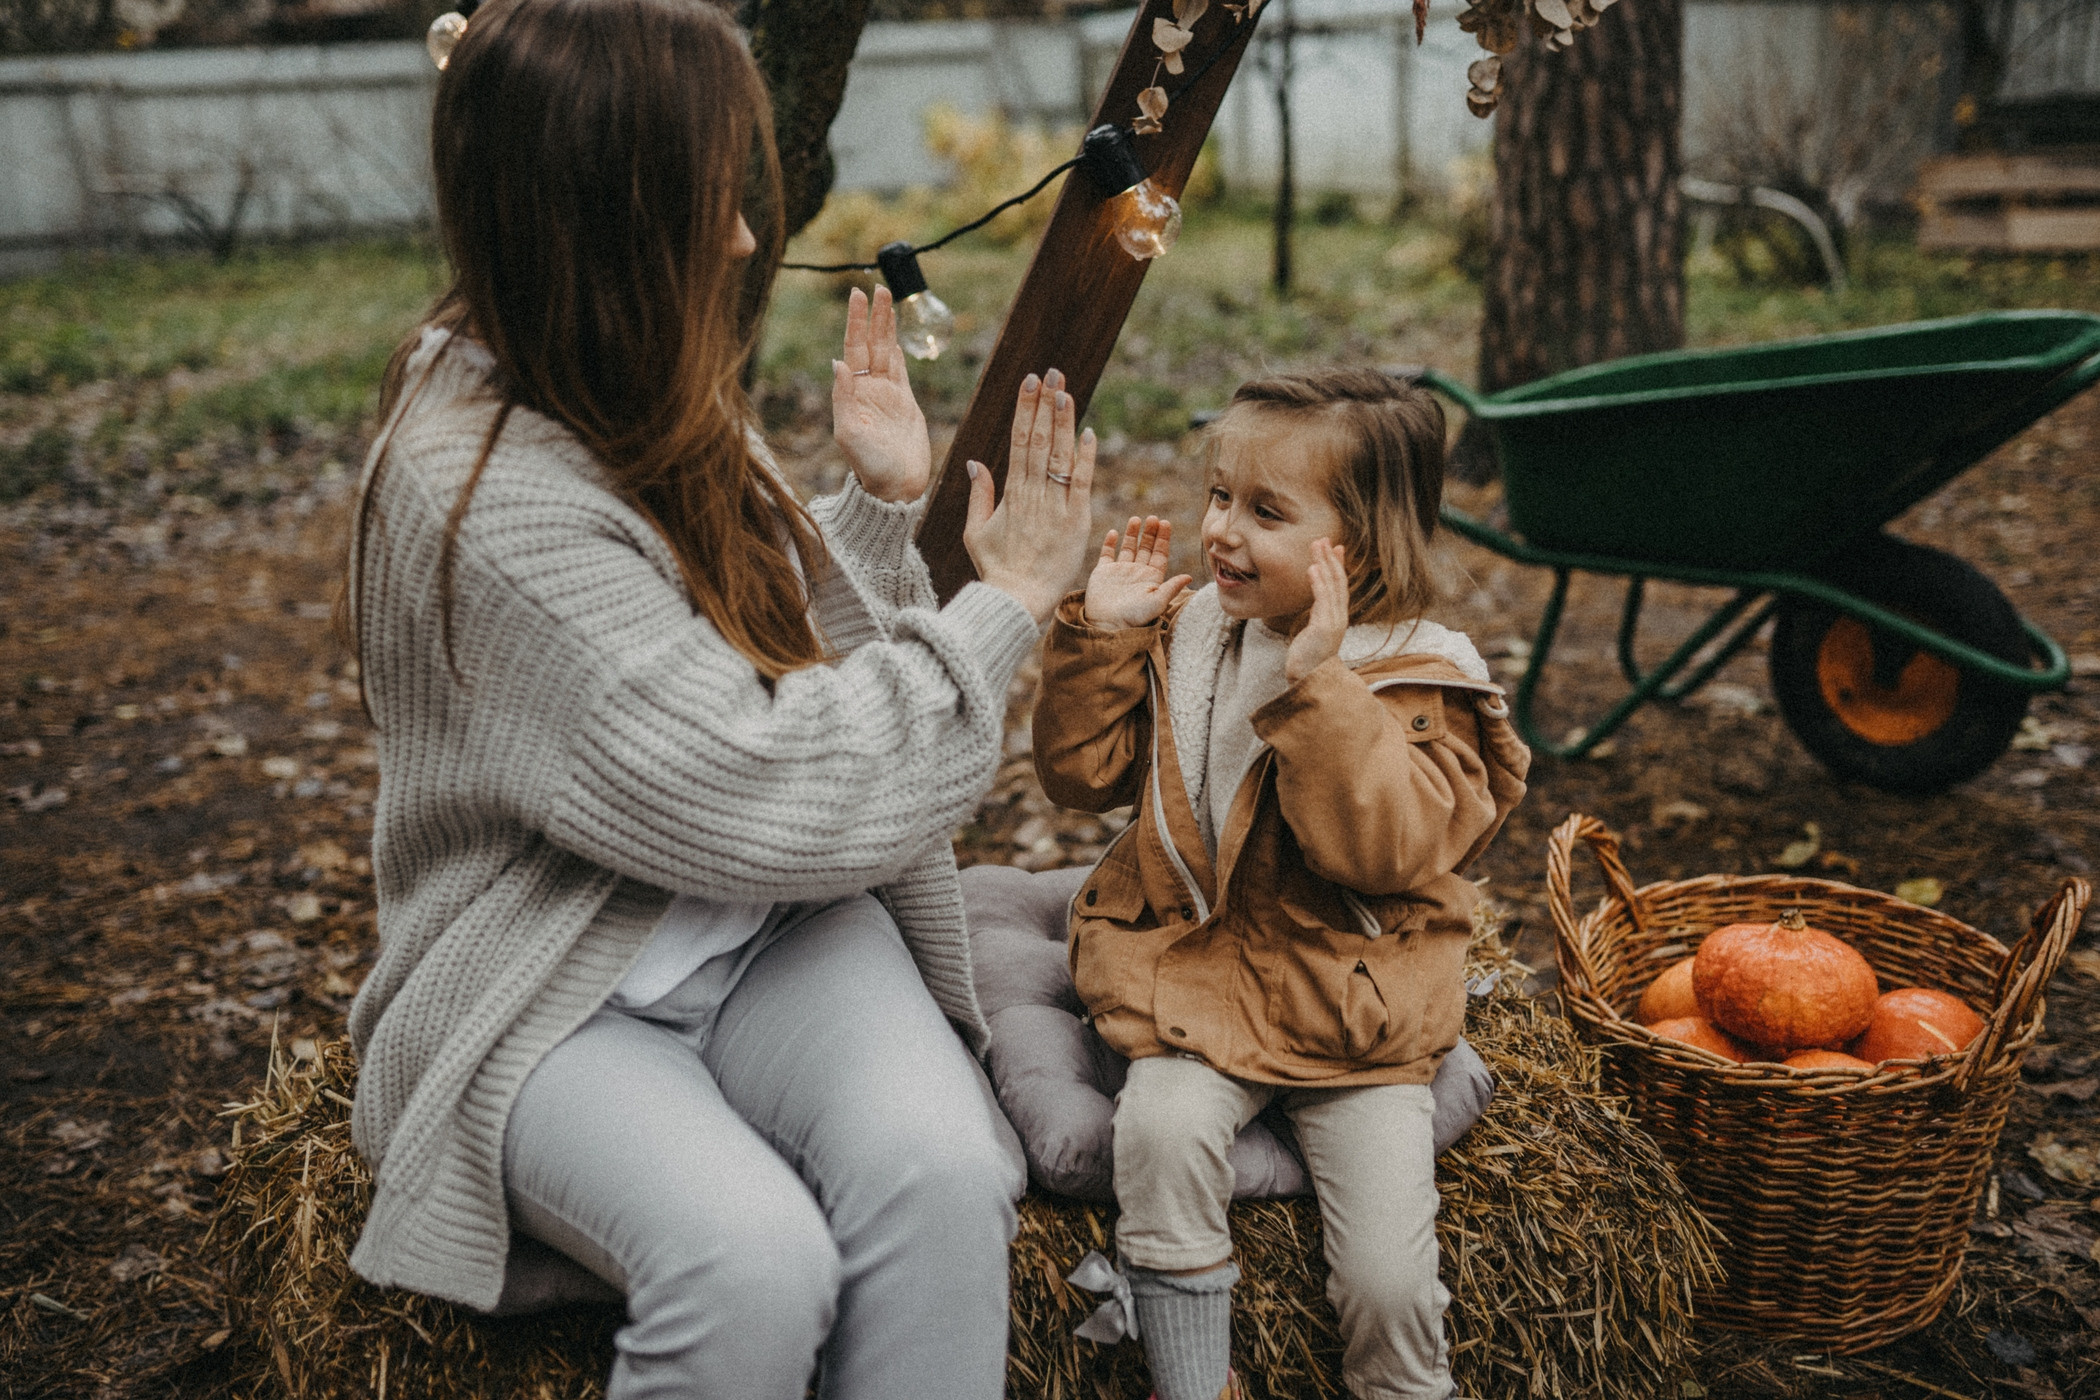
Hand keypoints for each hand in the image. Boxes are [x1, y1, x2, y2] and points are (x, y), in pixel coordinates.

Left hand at [832, 286, 930, 502]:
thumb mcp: (850, 434)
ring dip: (887, 326)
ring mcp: (887, 395)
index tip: (857, 295)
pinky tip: (894, 336)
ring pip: (887, 351)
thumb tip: (838, 363)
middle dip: (874, 315)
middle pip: (871, 343)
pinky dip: (898, 350)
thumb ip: (843, 398)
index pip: (853, 348)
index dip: (855, 321)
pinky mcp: (905, 404)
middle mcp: (868, 389)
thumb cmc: (869, 466)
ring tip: (888, 300)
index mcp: (853, 393)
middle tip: (877, 286)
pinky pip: (900, 370)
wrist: (895, 488)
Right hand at [963, 369, 1097, 623]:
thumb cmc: (996, 569)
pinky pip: (1083, 483)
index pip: (1019, 442)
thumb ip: (979, 495)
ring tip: (1066, 391)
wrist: (1018, 599)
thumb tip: (975, 462)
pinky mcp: (1077, 521)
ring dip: (1064, 422)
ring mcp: (1056, 507)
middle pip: (1040, 440)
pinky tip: (1089, 433)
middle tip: (1051, 373)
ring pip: (1061, 456)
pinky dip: (1087, 458)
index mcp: (1011, 494)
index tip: (1029, 383)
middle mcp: (1034, 494)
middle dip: (1045, 404)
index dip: (1025, 410)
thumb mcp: (976, 532)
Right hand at [1084, 516, 1190, 629]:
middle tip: (1153, 518)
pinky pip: (1107, 554)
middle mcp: (1137, 573)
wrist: (1107, 626)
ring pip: (1128, 548)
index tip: (1166, 523)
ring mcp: (1119, 572)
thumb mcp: (1156, 602)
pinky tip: (1113, 533)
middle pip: (1146, 548)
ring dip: (1132, 534)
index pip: (1160, 554)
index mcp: (1151, 579)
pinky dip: (1109, 543)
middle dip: (1150, 532)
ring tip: (1136, 519)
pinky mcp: (1103, 573)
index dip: (1164, 539)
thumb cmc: (1134, 618)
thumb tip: (1189, 576)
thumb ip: (1172, 587)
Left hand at [1285, 539, 1349, 682]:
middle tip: (1324, 539)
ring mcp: (1334, 623)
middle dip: (1331, 559)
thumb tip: (1317, 606)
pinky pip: (1322, 601)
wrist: (1308, 682)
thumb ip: (1317, 617)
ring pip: (1332, 587)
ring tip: (1317, 546)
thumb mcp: (1314, 633)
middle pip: (1338, 582)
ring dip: (1324, 564)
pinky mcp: (1324, 629)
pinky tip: (1313, 568)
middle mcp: (1339, 618)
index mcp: (1337, 617)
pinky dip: (1318, 583)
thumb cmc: (1309, 660)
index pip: (1340, 586)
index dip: (1338, 566)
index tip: (1336, 547)